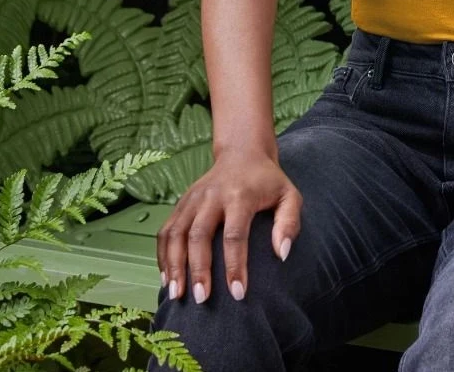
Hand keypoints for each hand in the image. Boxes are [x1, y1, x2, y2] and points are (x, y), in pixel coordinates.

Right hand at [156, 147, 301, 303]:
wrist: (243, 153)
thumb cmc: (268, 182)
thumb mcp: (289, 195)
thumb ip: (289, 222)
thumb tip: (282, 254)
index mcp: (240, 194)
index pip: (235, 234)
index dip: (235, 265)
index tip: (238, 293)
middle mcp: (212, 195)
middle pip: (199, 235)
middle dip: (198, 269)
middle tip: (201, 299)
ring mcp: (193, 198)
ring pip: (176, 234)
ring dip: (174, 266)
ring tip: (176, 295)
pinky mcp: (181, 203)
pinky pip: (165, 231)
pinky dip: (163, 256)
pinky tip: (167, 278)